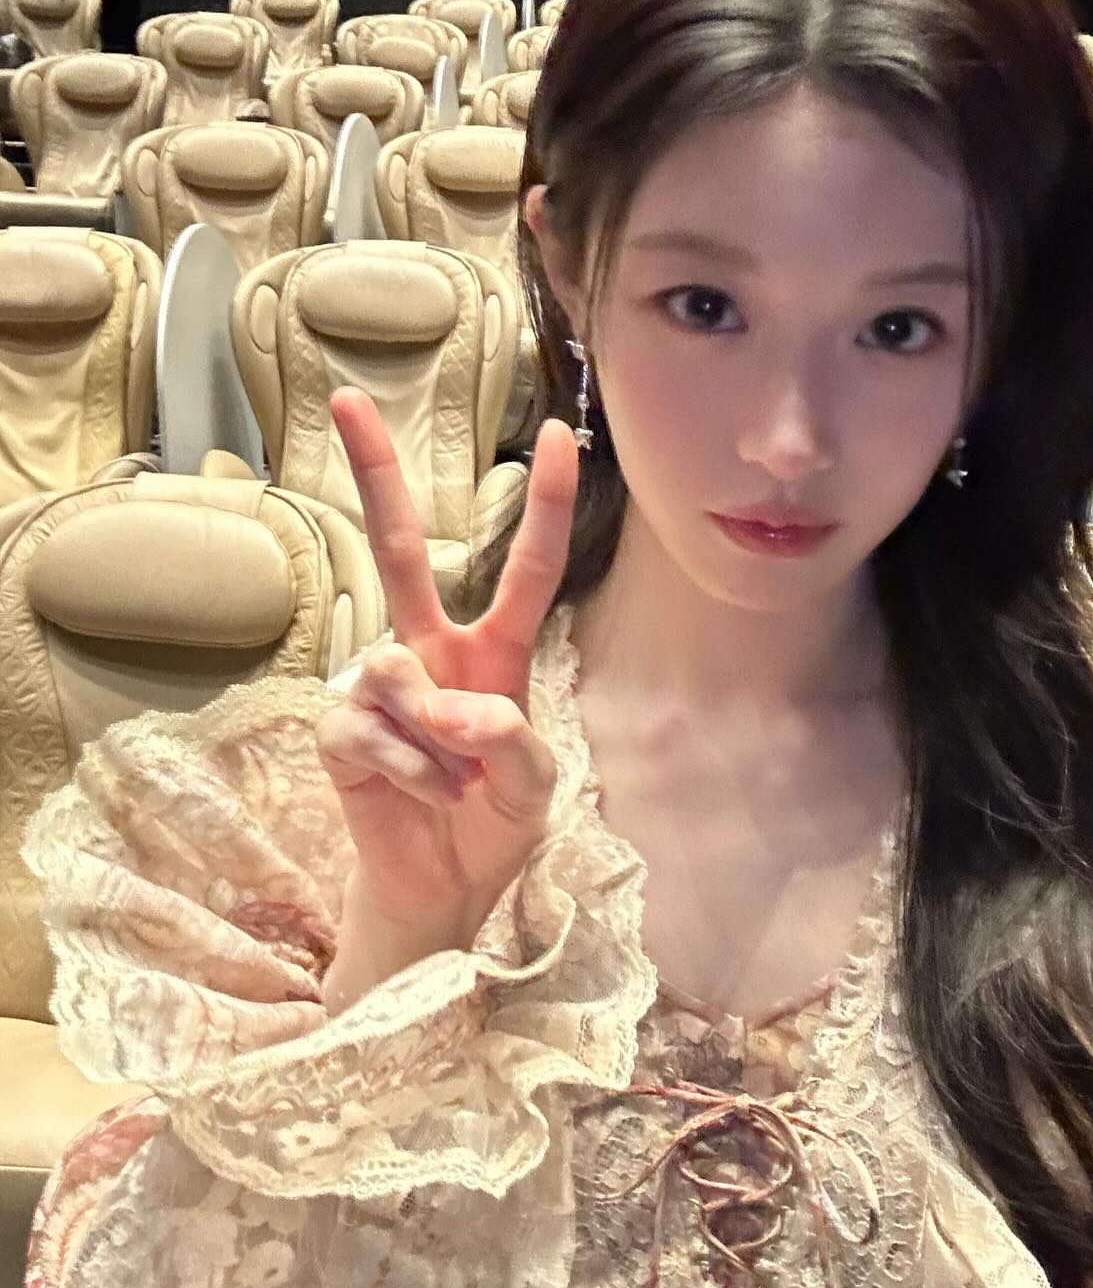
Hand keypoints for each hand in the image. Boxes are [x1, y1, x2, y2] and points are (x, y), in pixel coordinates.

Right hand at [315, 387, 577, 931]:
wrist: (439, 889)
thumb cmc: (492, 826)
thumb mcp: (533, 791)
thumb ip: (512, 743)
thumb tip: (455, 708)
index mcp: (494, 653)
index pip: (525, 570)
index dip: (543, 505)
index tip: (559, 435)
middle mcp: (431, 653)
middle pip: (399, 551)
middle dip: (375, 474)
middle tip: (348, 398)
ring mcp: (379, 686)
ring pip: (398, 673)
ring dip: (439, 744)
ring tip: (452, 786)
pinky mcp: (339, 727)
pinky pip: (372, 732)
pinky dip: (411, 776)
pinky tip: (421, 797)